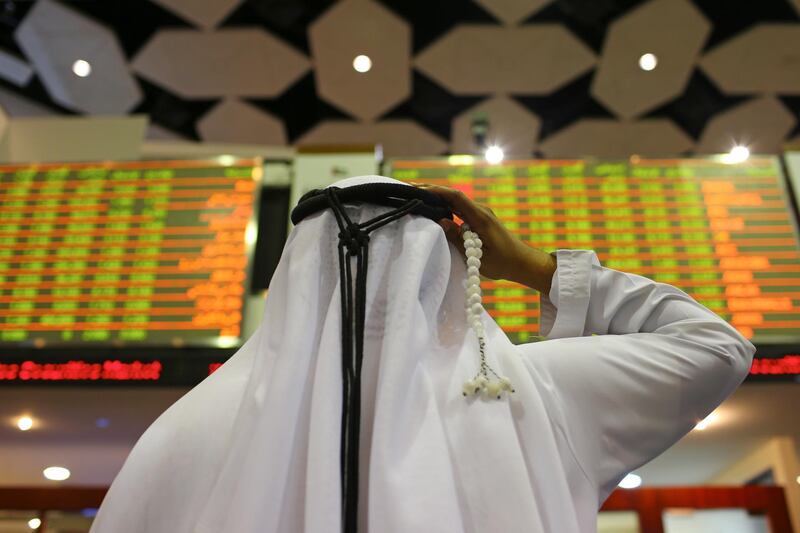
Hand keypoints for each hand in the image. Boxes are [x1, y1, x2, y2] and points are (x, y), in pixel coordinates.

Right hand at [414, 184, 556, 293]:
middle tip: (409, 191)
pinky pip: (459, 210)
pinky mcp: (479, 221)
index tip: (417, 189)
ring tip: (416, 199)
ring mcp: (480, 215)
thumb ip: (458, 238)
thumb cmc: (503, 261)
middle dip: (432, 192)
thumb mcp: (478, 255)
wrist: (522, 262)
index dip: (436, 191)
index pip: (456, 197)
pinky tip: (434, 211)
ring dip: (437, 199)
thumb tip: (440, 222)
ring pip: (455, 202)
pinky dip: (445, 207)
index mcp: (480, 216)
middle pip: (452, 196)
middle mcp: (480, 211)